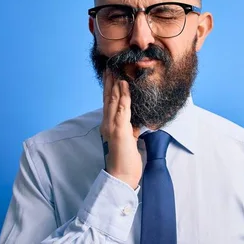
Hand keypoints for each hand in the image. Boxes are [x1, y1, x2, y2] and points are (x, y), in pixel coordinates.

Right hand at [100, 70, 141, 189]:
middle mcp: (107, 124)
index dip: (110, 90)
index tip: (111, 77)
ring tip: (117, 71)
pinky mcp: (120, 131)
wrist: (121, 176)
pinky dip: (124, 97)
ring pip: (113, 101)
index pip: (109, 104)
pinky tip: (125, 86)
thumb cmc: (125, 161)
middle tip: (110, 68)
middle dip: (109, 82)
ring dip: (116, 85)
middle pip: (108, 99)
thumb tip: (136, 123)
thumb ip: (130, 130)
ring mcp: (112, 127)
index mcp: (109, 126)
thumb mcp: (129, 141)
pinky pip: (122, 109)